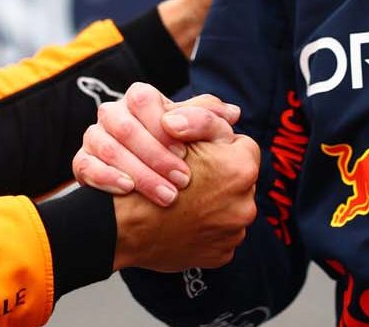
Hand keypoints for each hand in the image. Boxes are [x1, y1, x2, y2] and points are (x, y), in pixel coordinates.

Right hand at [73, 82, 241, 205]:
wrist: (146, 203)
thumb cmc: (177, 157)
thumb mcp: (197, 136)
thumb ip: (210, 120)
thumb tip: (233, 114)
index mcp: (139, 100)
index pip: (142, 99)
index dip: (162, 126)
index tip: (186, 153)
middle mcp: (113, 114)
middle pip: (124, 126)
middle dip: (155, 156)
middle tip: (183, 181)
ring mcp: (94, 138)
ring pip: (107, 147)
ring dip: (139, 172)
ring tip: (166, 197)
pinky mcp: (82, 163)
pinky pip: (84, 166)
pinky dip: (107, 178)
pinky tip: (129, 191)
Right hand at [111, 131, 258, 271]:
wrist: (122, 225)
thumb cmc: (145, 171)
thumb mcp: (176, 130)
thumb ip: (207, 119)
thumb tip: (233, 113)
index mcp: (241, 169)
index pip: (242, 147)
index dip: (219, 148)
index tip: (200, 153)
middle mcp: (246, 204)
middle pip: (238, 181)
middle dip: (218, 177)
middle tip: (190, 177)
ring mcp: (234, 233)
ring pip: (229, 209)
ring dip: (212, 204)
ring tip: (184, 201)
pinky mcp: (221, 256)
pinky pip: (218, 237)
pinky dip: (204, 229)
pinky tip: (182, 222)